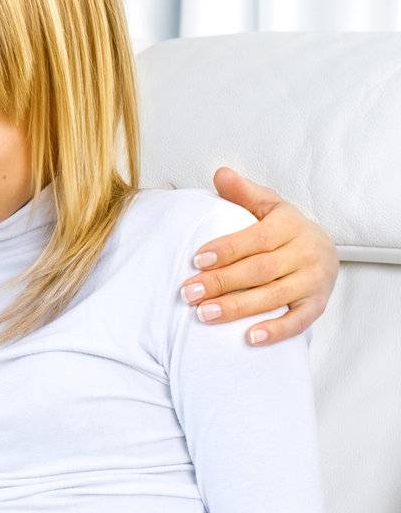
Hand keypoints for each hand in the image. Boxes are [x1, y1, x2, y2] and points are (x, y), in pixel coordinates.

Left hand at [179, 167, 337, 346]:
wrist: (324, 250)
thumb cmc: (283, 229)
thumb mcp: (267, 205)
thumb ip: (243, 193)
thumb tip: (220, 173)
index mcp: (290, 226)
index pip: (255, 239)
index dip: (226, 249)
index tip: (196, 260)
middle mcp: (305, 253)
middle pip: (259, 270)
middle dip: (222, 282)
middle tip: (188, 294)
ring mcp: (313, 281)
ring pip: (274, 297)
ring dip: (238, 308)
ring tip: (204, 315)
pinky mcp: (317, 305)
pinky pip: (298, 321)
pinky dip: (275, 331)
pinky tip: (248, 338)